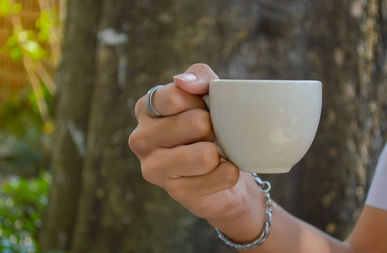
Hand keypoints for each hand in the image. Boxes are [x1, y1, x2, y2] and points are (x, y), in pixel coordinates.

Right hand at [129, 63, 265, 242]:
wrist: (223, 167)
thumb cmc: (211, 125)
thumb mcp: (209, 92)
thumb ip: (198, 76)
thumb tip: (183, 81)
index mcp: (146, 109)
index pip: (175, 96)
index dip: (201, 101)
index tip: (205, 108)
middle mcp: (141, 138)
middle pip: (195, 123)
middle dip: (214, 128)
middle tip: (213, 134)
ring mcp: (154, 168)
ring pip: (206, 154)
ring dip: (222, 151)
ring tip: (215, 152)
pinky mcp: (175, 192)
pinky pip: (220, 176)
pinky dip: (230, 172)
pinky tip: (221, 170)